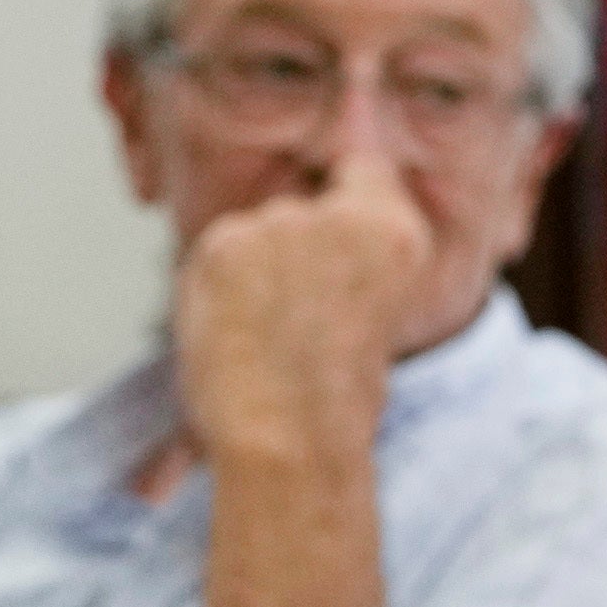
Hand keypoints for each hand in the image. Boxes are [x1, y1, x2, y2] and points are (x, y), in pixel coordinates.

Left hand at [171, 150, 436, 477]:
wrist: (292, 438)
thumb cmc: (336, 398)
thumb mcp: (376, 312)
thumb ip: (352, 258)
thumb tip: (312, 241)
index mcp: (394, 232)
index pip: (364, 167)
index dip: (341, 192)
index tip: (328, 222)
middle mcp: (341, 215)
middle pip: (298, 207)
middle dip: (287, 248)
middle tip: (293, 314)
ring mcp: (278, 225)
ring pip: (251, 232)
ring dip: (248, 270)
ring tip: (263, 333)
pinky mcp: (223, 244)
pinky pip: (212, 256)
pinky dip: (214, 291)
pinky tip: (235, 331)